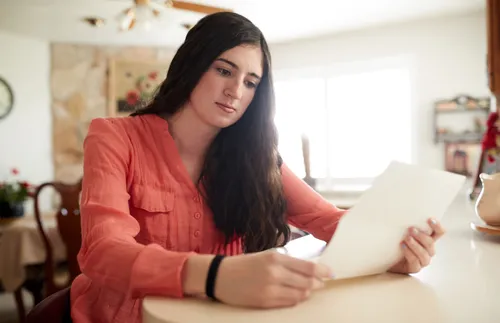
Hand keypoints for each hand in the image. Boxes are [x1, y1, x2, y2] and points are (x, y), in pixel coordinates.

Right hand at [215, 250, 331, 307]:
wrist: (220, 275)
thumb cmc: (245, 264)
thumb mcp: (267, 255)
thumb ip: (288, 262)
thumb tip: (311, 269)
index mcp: (276, 257)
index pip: (308, 266)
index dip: (323, 271)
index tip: (331, 273)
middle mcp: (274, 272)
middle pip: (307, 282)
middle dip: (318, 284)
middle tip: (321, 284)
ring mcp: (270, 288)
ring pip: (300, 294)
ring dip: (307, 292)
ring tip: (307, 289)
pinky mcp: (265, 301)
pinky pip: (289, 303)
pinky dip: (296, 299)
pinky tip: (295, 296)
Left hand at [388, 218, 444, 274]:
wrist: (385, 257)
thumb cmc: (395, 241)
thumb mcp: (400, 230)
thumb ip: (406, 223)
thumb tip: (401, 208)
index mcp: (427, 239)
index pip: (439, 233)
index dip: (437, 226)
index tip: (430, 219)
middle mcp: (427, 250)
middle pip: (431, 243)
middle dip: (422, 236)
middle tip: (411, 229)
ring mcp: (422, 260)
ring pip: (425, 254)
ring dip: (416, 245)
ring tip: (406, 238)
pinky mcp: (414, 268)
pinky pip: (415, 262)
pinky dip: (409, 253)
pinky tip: (402, 246)